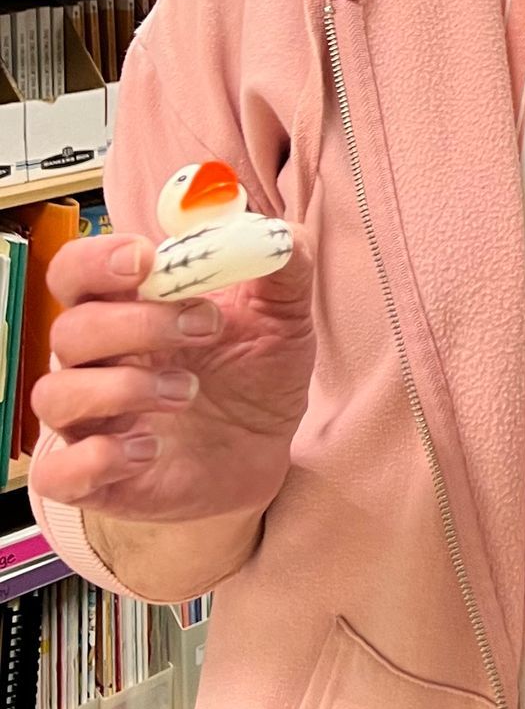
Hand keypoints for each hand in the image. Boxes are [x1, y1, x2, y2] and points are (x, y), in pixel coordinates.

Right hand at [30, 227, 316, 523]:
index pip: (76, 272)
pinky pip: (58, 471)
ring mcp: (93, 421)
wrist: (267, 452)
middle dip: (134, 323)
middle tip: (204, 326)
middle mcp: (99, 362)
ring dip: (123, 388)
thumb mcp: (283, 314)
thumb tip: (273, 230)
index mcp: (130, 309)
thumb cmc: (257, 373)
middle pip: (69, 330)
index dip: (96, 260)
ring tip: (189, 391)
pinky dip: (94, 460)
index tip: (145, 258)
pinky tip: (147, 450)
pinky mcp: (97, 478)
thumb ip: (281, 264)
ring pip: (57, 394)